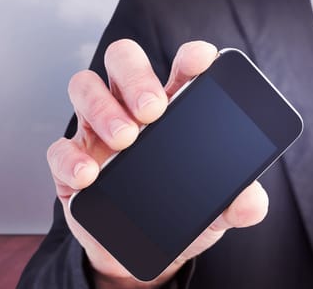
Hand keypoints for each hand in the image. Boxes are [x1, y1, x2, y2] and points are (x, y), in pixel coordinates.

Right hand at [46, 40, 268, 287]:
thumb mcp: (214, 211)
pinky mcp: (72, 163)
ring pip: (85, 87)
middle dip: (136, 76)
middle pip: (124, 61)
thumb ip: (236, 205)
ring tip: (126, 139)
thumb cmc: (177, 213)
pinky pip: (59, 147)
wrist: (136, 256)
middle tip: (153, 110)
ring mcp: (98, 132)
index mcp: (175, 108)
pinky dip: (71, 158)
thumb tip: (254, 204)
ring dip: (103, 108)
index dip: (191, 56)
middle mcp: (132, 109)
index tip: (201, 60)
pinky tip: (90, 175)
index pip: (181, 66)